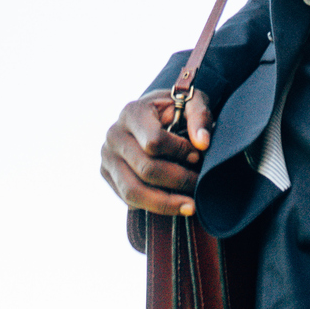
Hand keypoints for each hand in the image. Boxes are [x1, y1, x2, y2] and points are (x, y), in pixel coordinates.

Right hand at [100, 91, 214, 215]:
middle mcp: (114, 135)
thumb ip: (200, 116)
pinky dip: (153, 206)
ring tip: (191, 206)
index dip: (179, 152)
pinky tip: (174, 203)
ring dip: (166, 203)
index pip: (153, 142)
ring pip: (133, 192)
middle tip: (199, 184)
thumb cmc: (174, 109)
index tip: (197, 156)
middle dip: (178, 181)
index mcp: (132, 112)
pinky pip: (128, 200)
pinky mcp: (107, 174)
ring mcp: (107, 156)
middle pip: (146, 169)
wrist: (151, 114)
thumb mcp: (191, 102)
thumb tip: (202, 143)